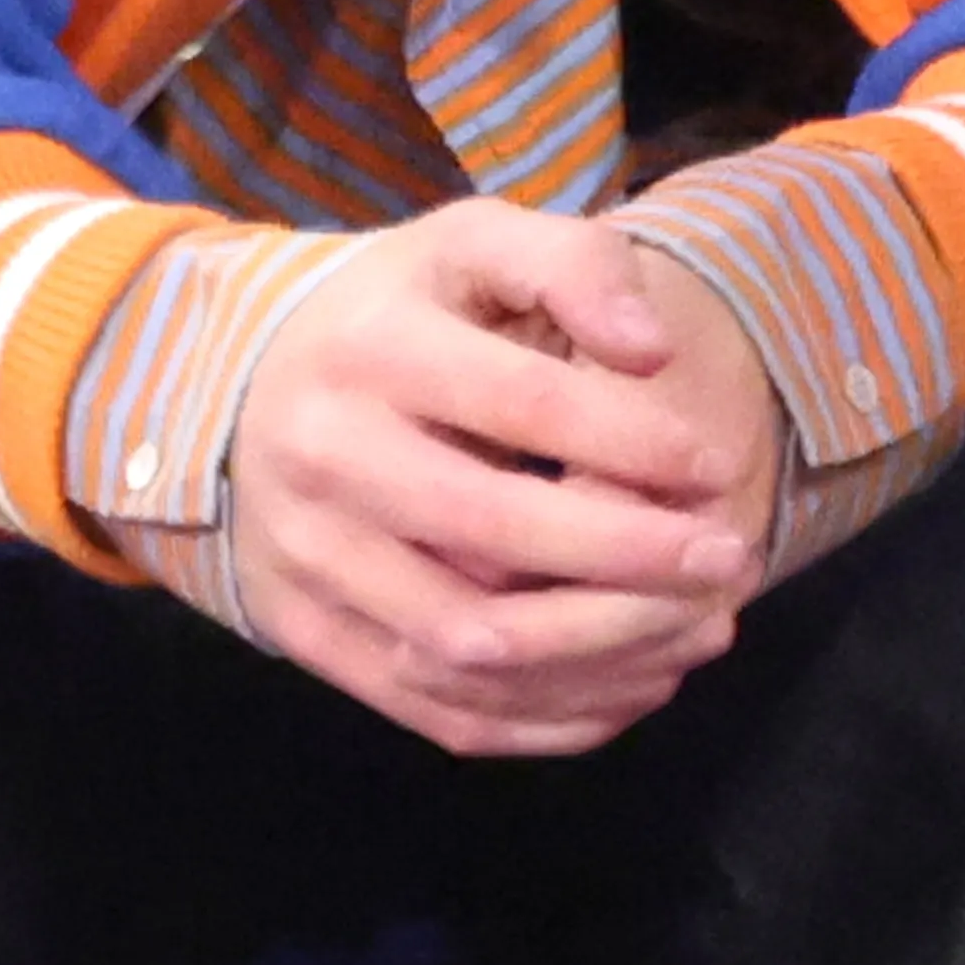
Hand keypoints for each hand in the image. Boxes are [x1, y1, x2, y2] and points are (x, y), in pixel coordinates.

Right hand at [224, 206, 782, 754]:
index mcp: (371, 348)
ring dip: (604, 652)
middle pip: (494, 531)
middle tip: (731, 558)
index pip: (524, 402)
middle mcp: (323, 456)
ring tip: (700, 630)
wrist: (233, 388)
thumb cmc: (395, 315)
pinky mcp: (304, 632)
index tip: (717, 463)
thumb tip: (650, 350)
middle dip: (634, 556)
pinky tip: (631, 685)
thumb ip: (572, 266)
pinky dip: (545, 718)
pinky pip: (434, 707)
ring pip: (467, 643)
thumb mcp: (471, 247)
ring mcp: (305, 556)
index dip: (635, 439)